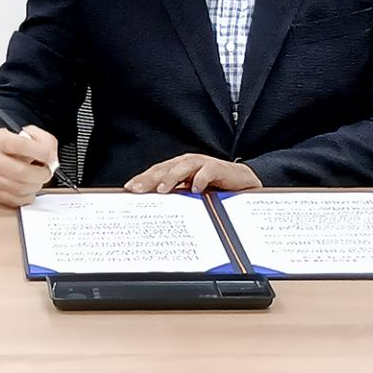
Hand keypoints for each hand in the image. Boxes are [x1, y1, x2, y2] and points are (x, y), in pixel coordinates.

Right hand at [0, 125, 59, 207]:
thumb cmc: (7, 145)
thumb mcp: (24, 133)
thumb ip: (43, 140)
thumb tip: (52, 157)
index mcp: (0, 141)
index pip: (23, 146)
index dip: (42, 152)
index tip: (49, 156)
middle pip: (22, 173)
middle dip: (42, 173)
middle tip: (46, 170)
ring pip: (21, 189)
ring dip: (36, 184)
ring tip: (36, 177)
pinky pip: (18, 200)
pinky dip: (28, 195)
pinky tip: (28, 186)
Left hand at [125, 154, 261, 194]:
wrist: (243, 182)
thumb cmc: (215, 189)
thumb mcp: (192, 195)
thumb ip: (177, 197)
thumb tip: (155, 209)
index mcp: (179, 169)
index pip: (157, 172)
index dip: (143, 179)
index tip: (129, 188)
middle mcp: (189, 163)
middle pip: (166, 168)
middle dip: (150, 178)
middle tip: (137, 189)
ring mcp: (204, 164)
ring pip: (184, 166)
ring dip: (172, 177)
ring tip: (162, 189)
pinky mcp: (219, 168)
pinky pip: (208, 171)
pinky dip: (200, 178)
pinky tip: (195, 189)